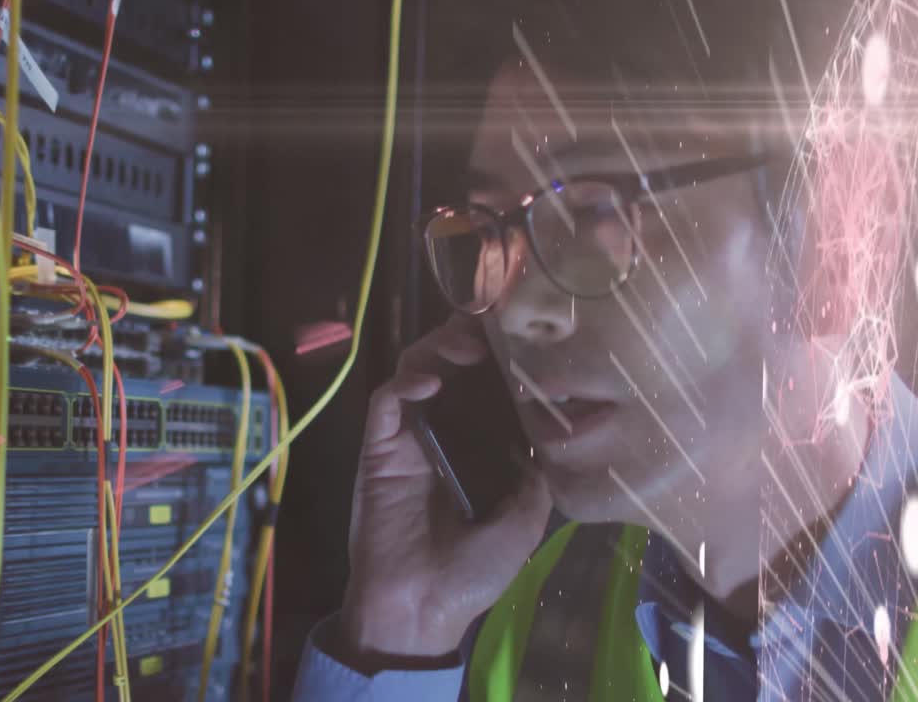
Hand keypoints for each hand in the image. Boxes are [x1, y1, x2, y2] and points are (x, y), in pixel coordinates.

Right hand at [338, 314, 551, 664]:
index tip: (521, 330)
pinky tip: (427, 385)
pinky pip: (386, 401)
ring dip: (436, 349)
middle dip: (467, 337)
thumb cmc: (473, 573)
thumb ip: (536, 475)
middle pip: (449, 364)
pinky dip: (404, 384)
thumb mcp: (525, 521)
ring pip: (414, 369)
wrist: (422, 607)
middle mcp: (443, 432)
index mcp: (478, 446)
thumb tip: (554, 434)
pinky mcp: (378, 447)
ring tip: (462, 346)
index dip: (499, 353)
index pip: (486, 383)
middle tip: (487, 325)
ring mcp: (408, 436)